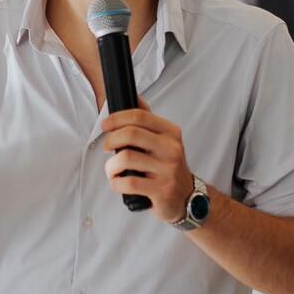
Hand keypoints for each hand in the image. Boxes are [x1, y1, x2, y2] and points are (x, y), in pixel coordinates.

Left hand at [101, 95, 193, 223]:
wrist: (187, 196)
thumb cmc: (169, 165)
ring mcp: (167, 170)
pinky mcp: (161, 190)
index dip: (117, 118)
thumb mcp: (165, 139)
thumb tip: (135, 97)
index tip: (106, 125)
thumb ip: (149, 120)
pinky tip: (117, 181)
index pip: (140, 115)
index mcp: (170, 132)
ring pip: (127, 158)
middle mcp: (171, 148)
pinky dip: (116, 182)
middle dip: (111, 139)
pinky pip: (129, 183)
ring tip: (112, 168)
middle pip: (131, 134)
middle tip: (107, 146)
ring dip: (111, 164)